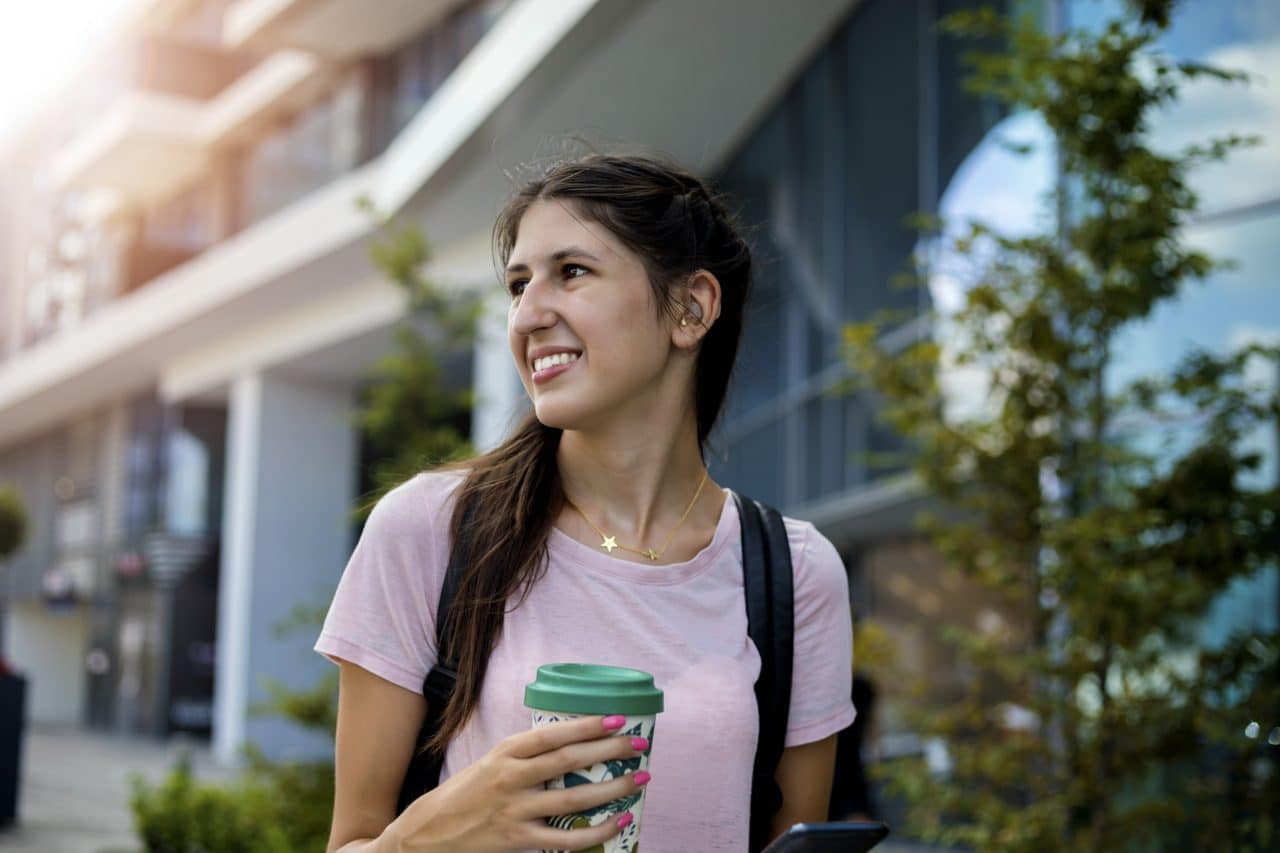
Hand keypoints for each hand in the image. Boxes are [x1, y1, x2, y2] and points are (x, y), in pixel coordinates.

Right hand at [386, 714, 650, 851]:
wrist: (430, 833)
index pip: (554, 733)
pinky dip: (597, 831)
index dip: (589, 726)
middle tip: (640, 744)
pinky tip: (619, 821)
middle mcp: (511, 777)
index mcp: (506, 752)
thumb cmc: (468, 793)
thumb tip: (575, 742)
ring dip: (612, 787)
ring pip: (574, 798)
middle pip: (569, 761)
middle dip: (610, 750)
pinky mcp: (518, 840)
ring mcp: (515, 810)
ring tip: (640, 779)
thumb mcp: (492, 762)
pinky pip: (566, 839)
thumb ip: (527, 755)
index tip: (619, 719)